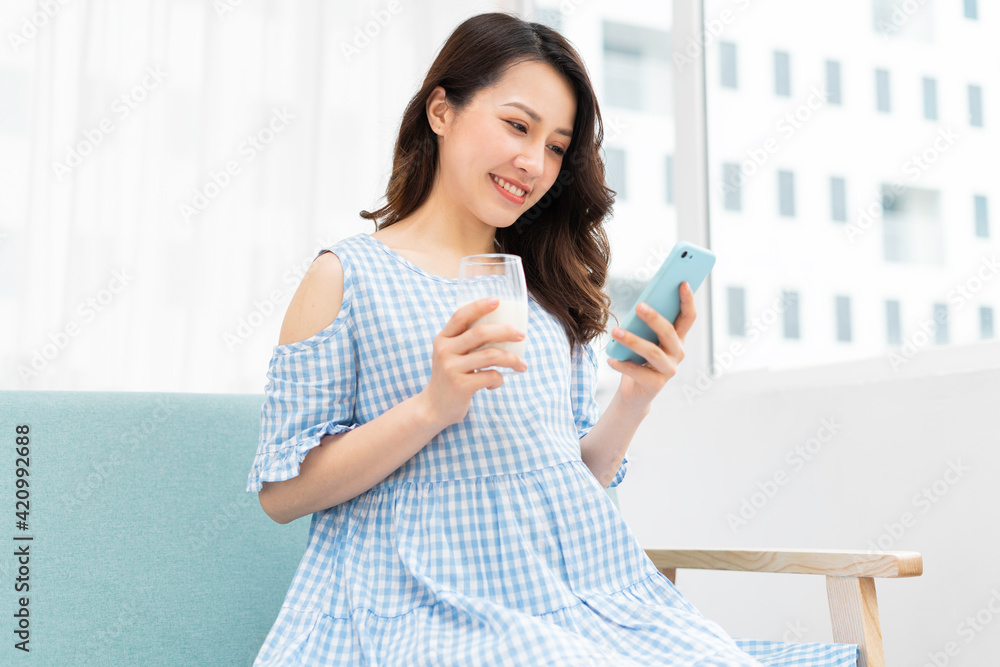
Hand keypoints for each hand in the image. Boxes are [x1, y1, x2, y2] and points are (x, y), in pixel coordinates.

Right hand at [419, 297, 528, 426]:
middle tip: (522, 335)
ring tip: (521, 365)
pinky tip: (495, 383)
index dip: (479, 306)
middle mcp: (444, 350)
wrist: (434, 408)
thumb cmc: (450, 377)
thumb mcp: (450, 354)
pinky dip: (499, 379)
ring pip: (490, 355)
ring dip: (511, 359)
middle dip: (506, 331)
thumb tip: (502, 326)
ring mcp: (451, 368)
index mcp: (443, 338)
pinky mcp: (461, 386)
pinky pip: (491, 376)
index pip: (461, 315)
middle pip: (480, 333)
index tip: (498, 300)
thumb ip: (466, 341)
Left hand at [606, 282, 696, 411]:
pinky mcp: (656, 385)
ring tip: (615, 331)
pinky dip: (622, 364)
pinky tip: (610, 359)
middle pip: (669, 332)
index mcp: (677, 338)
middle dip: (654, 318)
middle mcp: (677, 353)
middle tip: (638, 306)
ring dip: (632, 340)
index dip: (688, 300)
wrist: (634, 393)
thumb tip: (639, 305)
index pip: (688, 317)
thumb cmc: (638, 359)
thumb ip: (645, 324)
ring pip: (652, 352)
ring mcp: (669, 370)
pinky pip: (638, 372)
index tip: (683, 282)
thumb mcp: (643, 339)